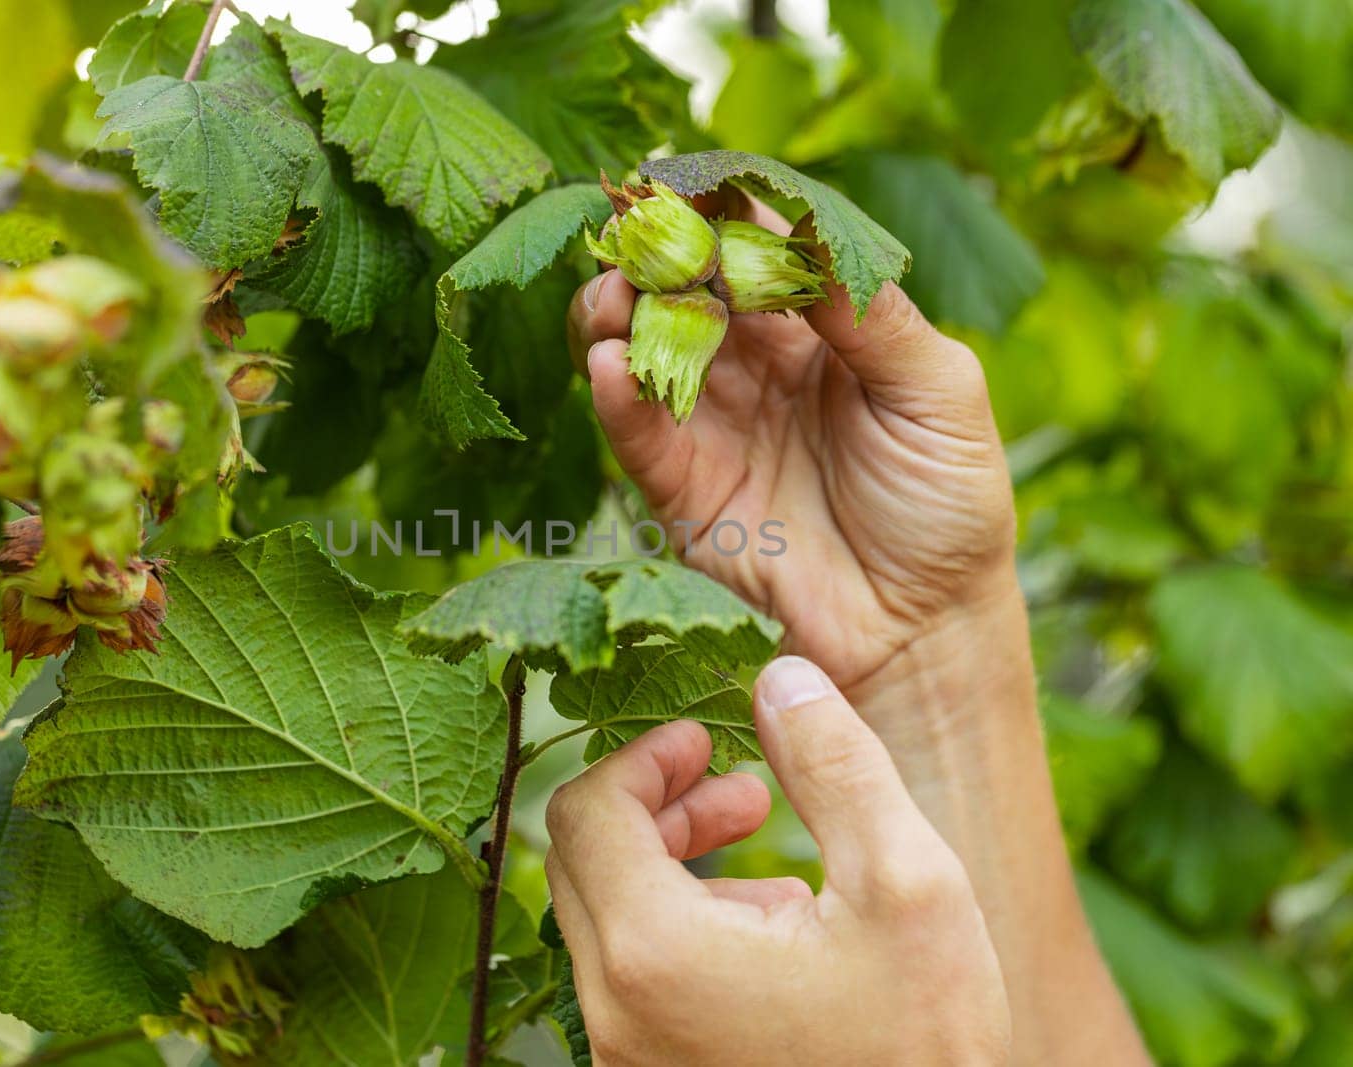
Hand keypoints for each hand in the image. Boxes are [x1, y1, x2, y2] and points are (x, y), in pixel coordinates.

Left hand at [545, 656, 1009, 1065]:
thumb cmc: (927, 1052)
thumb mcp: (908, 884)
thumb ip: (835, 765)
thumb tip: (782, 676)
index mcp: (656, 954)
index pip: (585, 812)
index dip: (642, 757)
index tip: (704, 740)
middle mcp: (616, 1011)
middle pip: (580, 862)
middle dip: (656, 804)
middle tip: (734, 784)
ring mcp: (629, 1057)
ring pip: (606, 921)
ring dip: (670, 863)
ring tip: (767, 849)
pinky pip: (634, 982)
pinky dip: (680, 930)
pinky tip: (774, 929)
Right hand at [569, 192, 1015, 688]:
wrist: (920, 624)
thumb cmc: (946, 504)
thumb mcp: (937, 394)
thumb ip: (873, 318)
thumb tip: (808, 235)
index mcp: (819, 327)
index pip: (759, 246)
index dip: (724, 211)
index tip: (689, 181)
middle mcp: (754, 363)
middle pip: (686, 286)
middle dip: (656, 253)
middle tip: (638, 235)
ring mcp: (711, 423)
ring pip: (641, 347)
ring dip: (617, 312)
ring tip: (614, 295)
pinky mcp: (680, 488)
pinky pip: (635, 431)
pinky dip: (614, 394)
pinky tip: (609, 366)